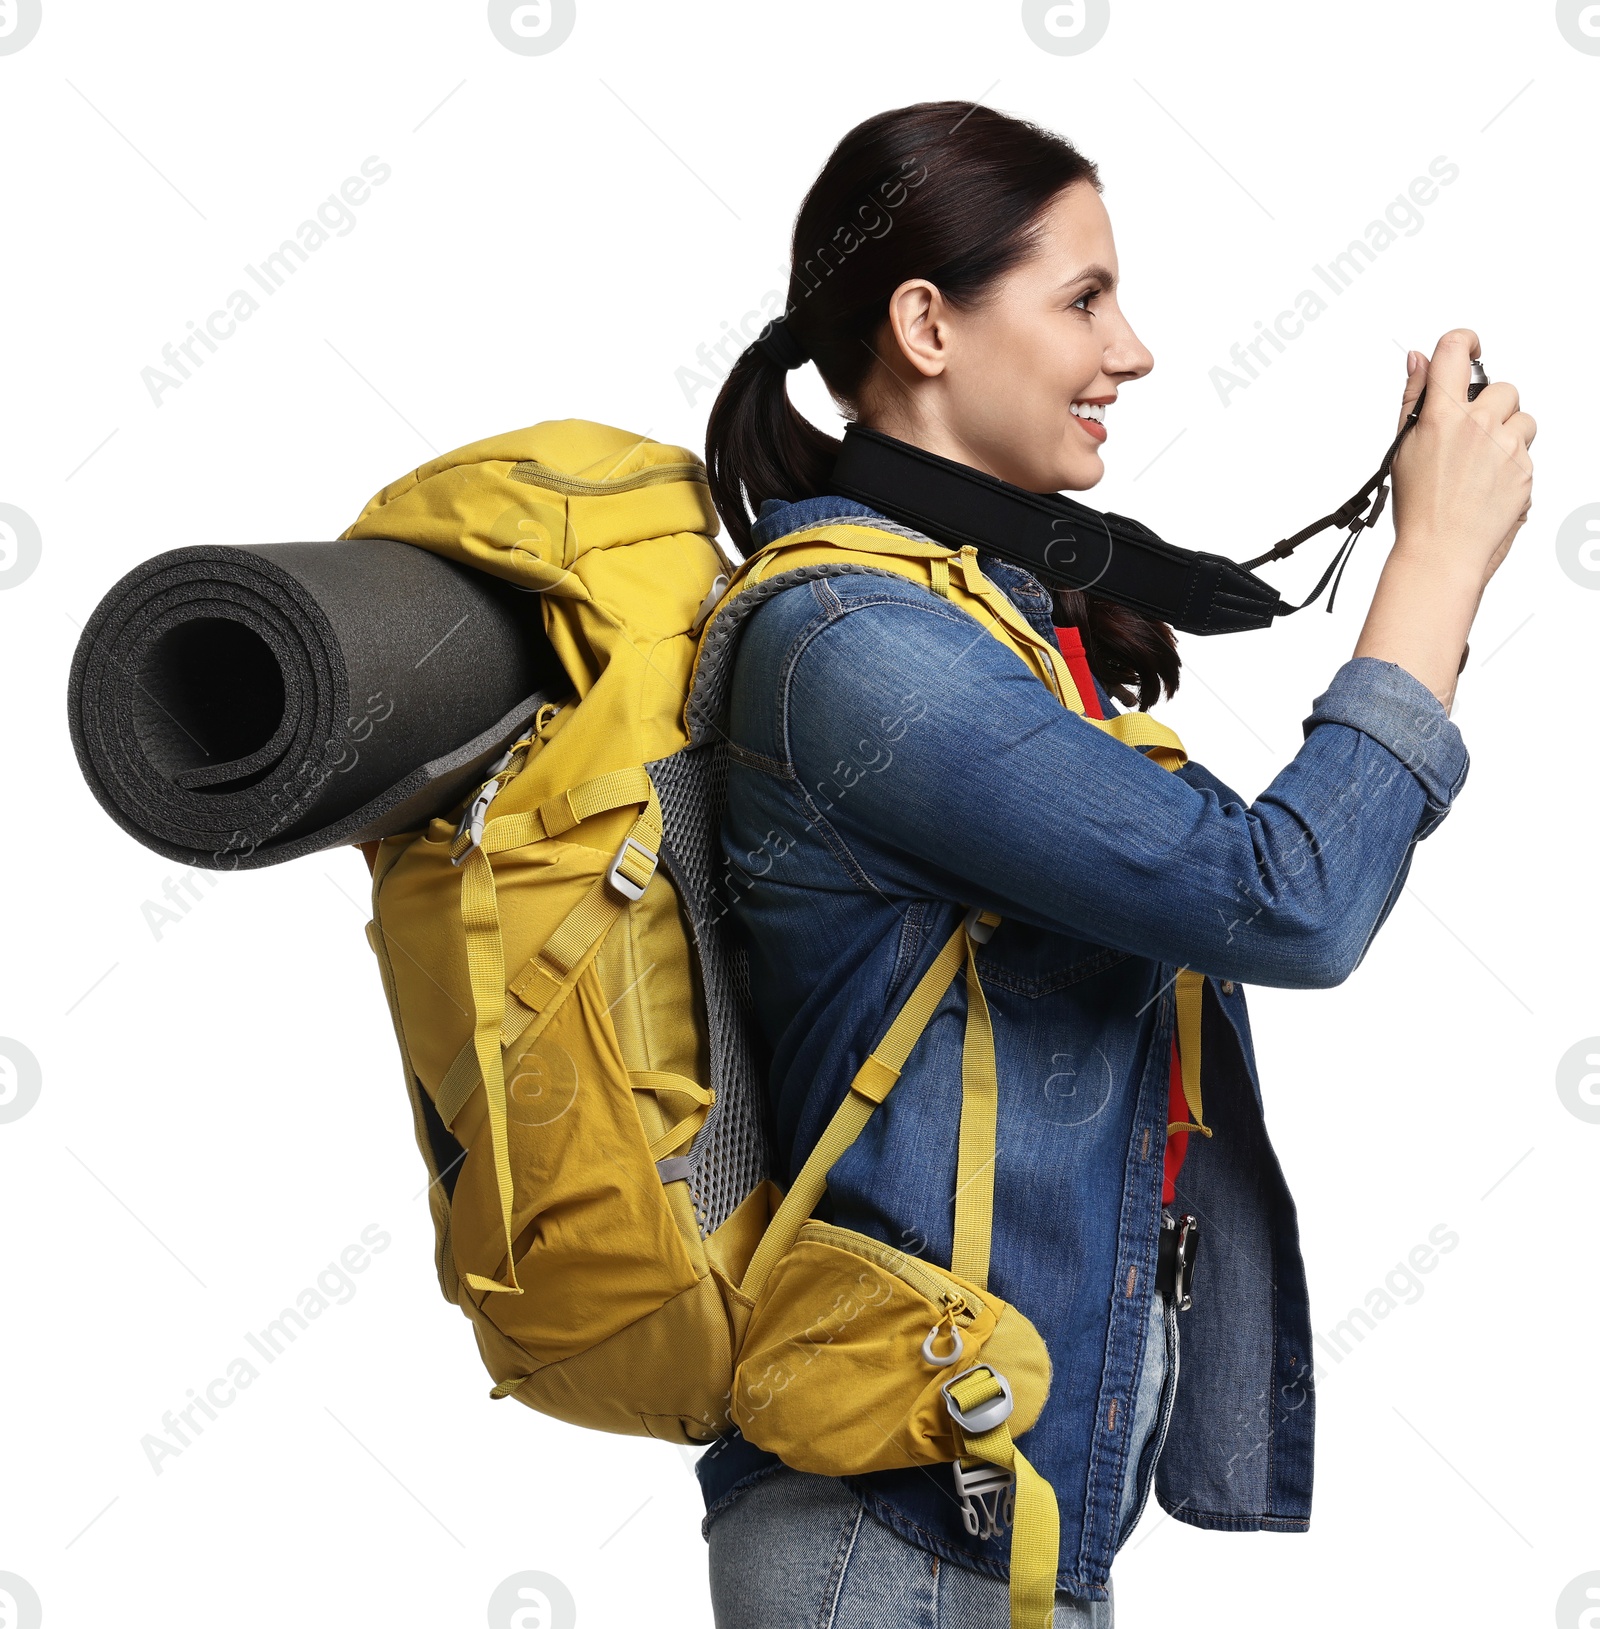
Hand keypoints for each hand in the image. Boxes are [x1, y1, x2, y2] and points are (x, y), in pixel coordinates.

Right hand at [1390, 328, 1535, 591]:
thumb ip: (1414, 398)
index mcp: (1441, 416)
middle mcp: (1477, 425)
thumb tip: (1418, 359)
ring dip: (1507, 436)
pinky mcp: (1526, 469)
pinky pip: (1526, 453)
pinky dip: (1511, 465)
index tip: (1469, 350)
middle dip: (1490, 408)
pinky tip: (1488, 487)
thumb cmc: (1418, 508)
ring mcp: (1506, 447)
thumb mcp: (1402, 448)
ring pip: (1521, 420)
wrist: (1441, 553)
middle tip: (1470, 439)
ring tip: (1481, 467)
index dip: (1464, 342)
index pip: (1455, 350)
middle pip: (1502, 388)